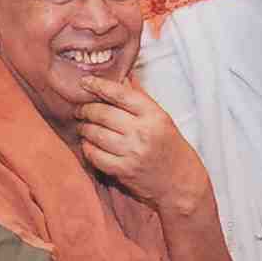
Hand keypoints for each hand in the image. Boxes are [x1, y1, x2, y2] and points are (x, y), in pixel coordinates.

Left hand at [75, 76, 208, 212]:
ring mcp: (132, 152)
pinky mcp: (122, 170)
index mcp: (154, 115)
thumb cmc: (171, 148)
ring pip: (94, 133)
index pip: (120, 94)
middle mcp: (143, 132)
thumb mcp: (162, 120)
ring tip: (85, 127)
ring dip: (84, 128)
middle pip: (102, 113)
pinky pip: (93, 154)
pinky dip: (87, 147)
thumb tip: (122, 77)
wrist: (181, 183)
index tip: (85, 82)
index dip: (99, 85)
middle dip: (85, 109)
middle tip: (81, 109)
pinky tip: (90, 144)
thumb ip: (140, 100)